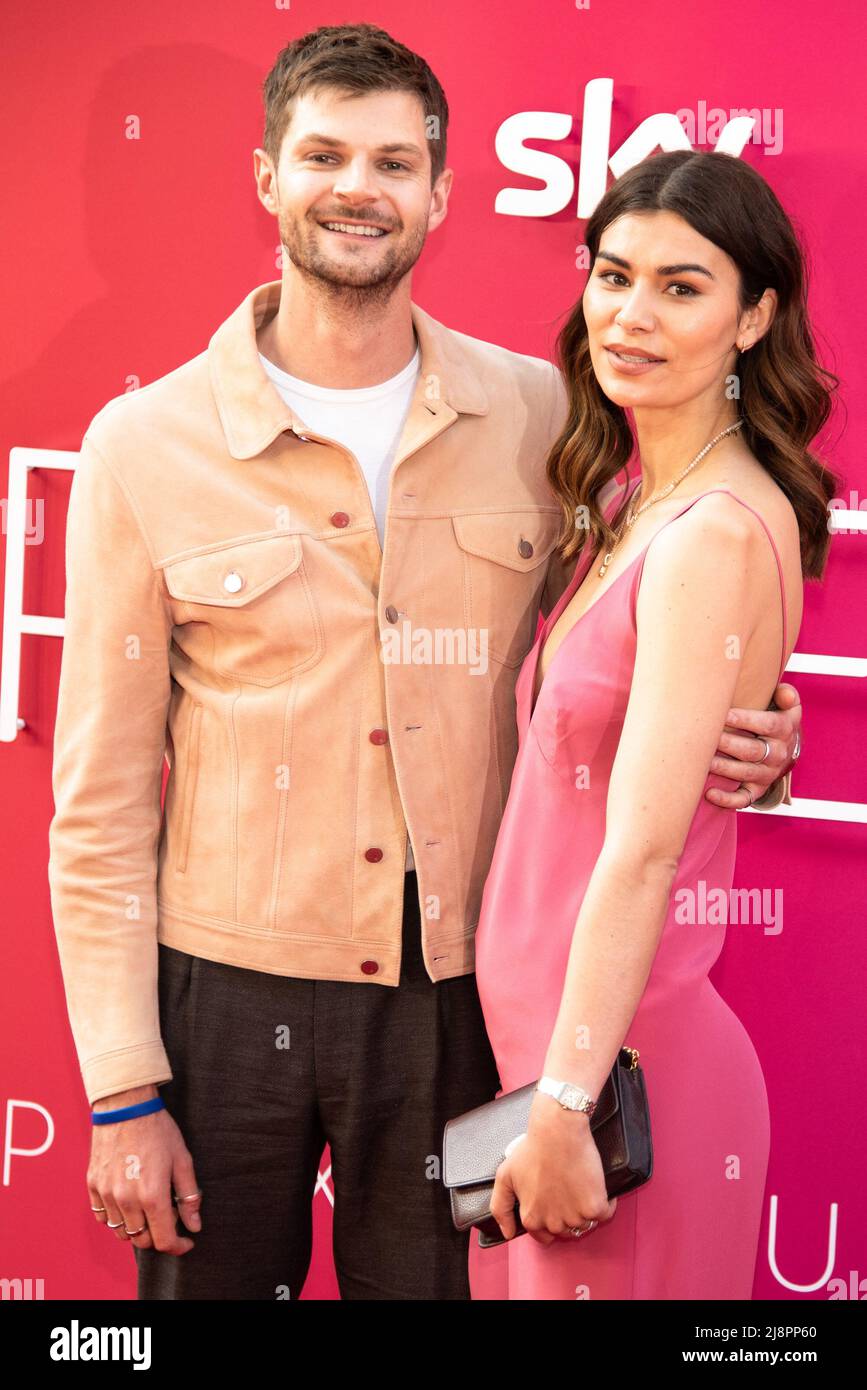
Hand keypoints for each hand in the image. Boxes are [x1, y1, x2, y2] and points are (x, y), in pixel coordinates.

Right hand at [88, 1085, 201, 1253]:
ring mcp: (107, 1195)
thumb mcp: (182, 1160)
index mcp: (152, 1195)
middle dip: (159, 1236)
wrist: (125, 1107)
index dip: (178, 1246)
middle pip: (142, 1241)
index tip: (185, 1242)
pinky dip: (117, 1218)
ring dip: (137, 1229)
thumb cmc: (157, 1130)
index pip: (164, 1240)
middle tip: (168, 1216)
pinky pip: (103, 1217)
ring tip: (148, 1208)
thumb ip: (189, 1196)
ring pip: (122, 1232)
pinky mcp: (93, 1187)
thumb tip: (194, 1225)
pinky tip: (128, 1201)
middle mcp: (127, 1200)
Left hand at [490, 1093, 616, 1245]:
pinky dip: (606, 1203)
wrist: (557, 1130)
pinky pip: (605, 1214)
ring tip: (580, 1186)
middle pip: (566, 1231)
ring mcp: (575, 1217)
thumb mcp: (505, 1176)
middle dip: (567, 1214)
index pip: (543, 1236)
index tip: (555, 1203)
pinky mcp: (595, 1207)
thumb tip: (508, 1233)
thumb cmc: (533, 1149)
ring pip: (585, 1223)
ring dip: (585, 1210)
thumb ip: (501, 1208)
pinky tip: (597, 1187)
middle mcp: (553, 1223)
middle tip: (568, 1190)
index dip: (550, 1219)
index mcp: (532, 1219)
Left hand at [705, 681, 801, 809]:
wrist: (787, 749)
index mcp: (784, 729)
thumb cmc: (776, 720)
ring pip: (746, 772)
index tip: (724, 714)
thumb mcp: (787, 707)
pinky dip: (728, 800)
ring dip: (724, 768)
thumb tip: (785, 693)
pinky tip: (710, 794)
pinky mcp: (758, 789)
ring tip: (704, 762)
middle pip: (754, 750)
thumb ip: (787, 696)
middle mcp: (778, 753)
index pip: (768, 724)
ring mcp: (768, 773)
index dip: (745, 720)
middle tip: (709, 738)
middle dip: (729, 744)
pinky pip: (745, 798)